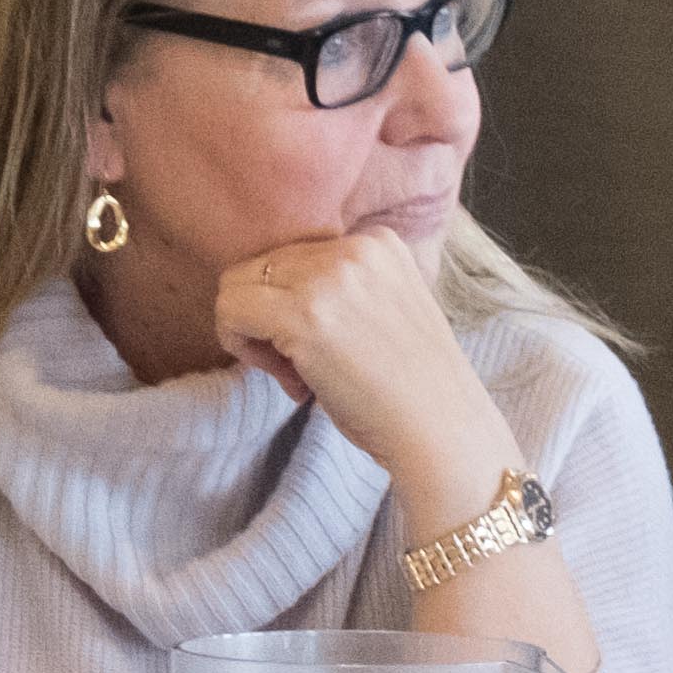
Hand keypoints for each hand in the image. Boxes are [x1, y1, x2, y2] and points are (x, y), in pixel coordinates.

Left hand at [210, 228, 514, 527]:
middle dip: (268, 317)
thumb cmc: (413, 387)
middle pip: (260, 268)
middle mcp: (353, 248)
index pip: (293, 255)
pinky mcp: (303, 315)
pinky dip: (239, 345)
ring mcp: (327, 280)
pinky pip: (229, 312)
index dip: (294, 303)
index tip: (323, 346)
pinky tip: (288, 378)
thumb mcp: (385, 308)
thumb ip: (339, 286)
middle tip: (304, 367)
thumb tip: (259, 291)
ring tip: (297, 373)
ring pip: (235, 286)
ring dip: (252, 332)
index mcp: (378, 242)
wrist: (443, 430)